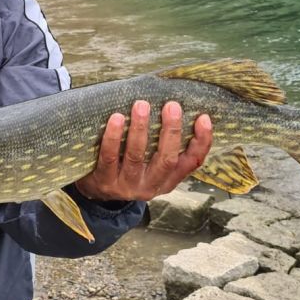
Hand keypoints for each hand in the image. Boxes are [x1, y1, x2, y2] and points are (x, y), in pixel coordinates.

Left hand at [75, 101, 211, 201]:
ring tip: (141, 105)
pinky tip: (116, 118)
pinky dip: (113, 137)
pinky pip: (109, 157)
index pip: (191, 163)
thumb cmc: (127, 167)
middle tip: (172, 105)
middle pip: (167, 160)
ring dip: (140, 129)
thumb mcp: (150, 163)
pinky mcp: (104, 182)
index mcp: (167, 180)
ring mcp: (126, 186)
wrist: (96, 194)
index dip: (202, 142)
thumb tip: (176, 108)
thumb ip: (162, 144)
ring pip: (136, 156)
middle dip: (171, 131)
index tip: (204, 118)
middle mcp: (150, 186)